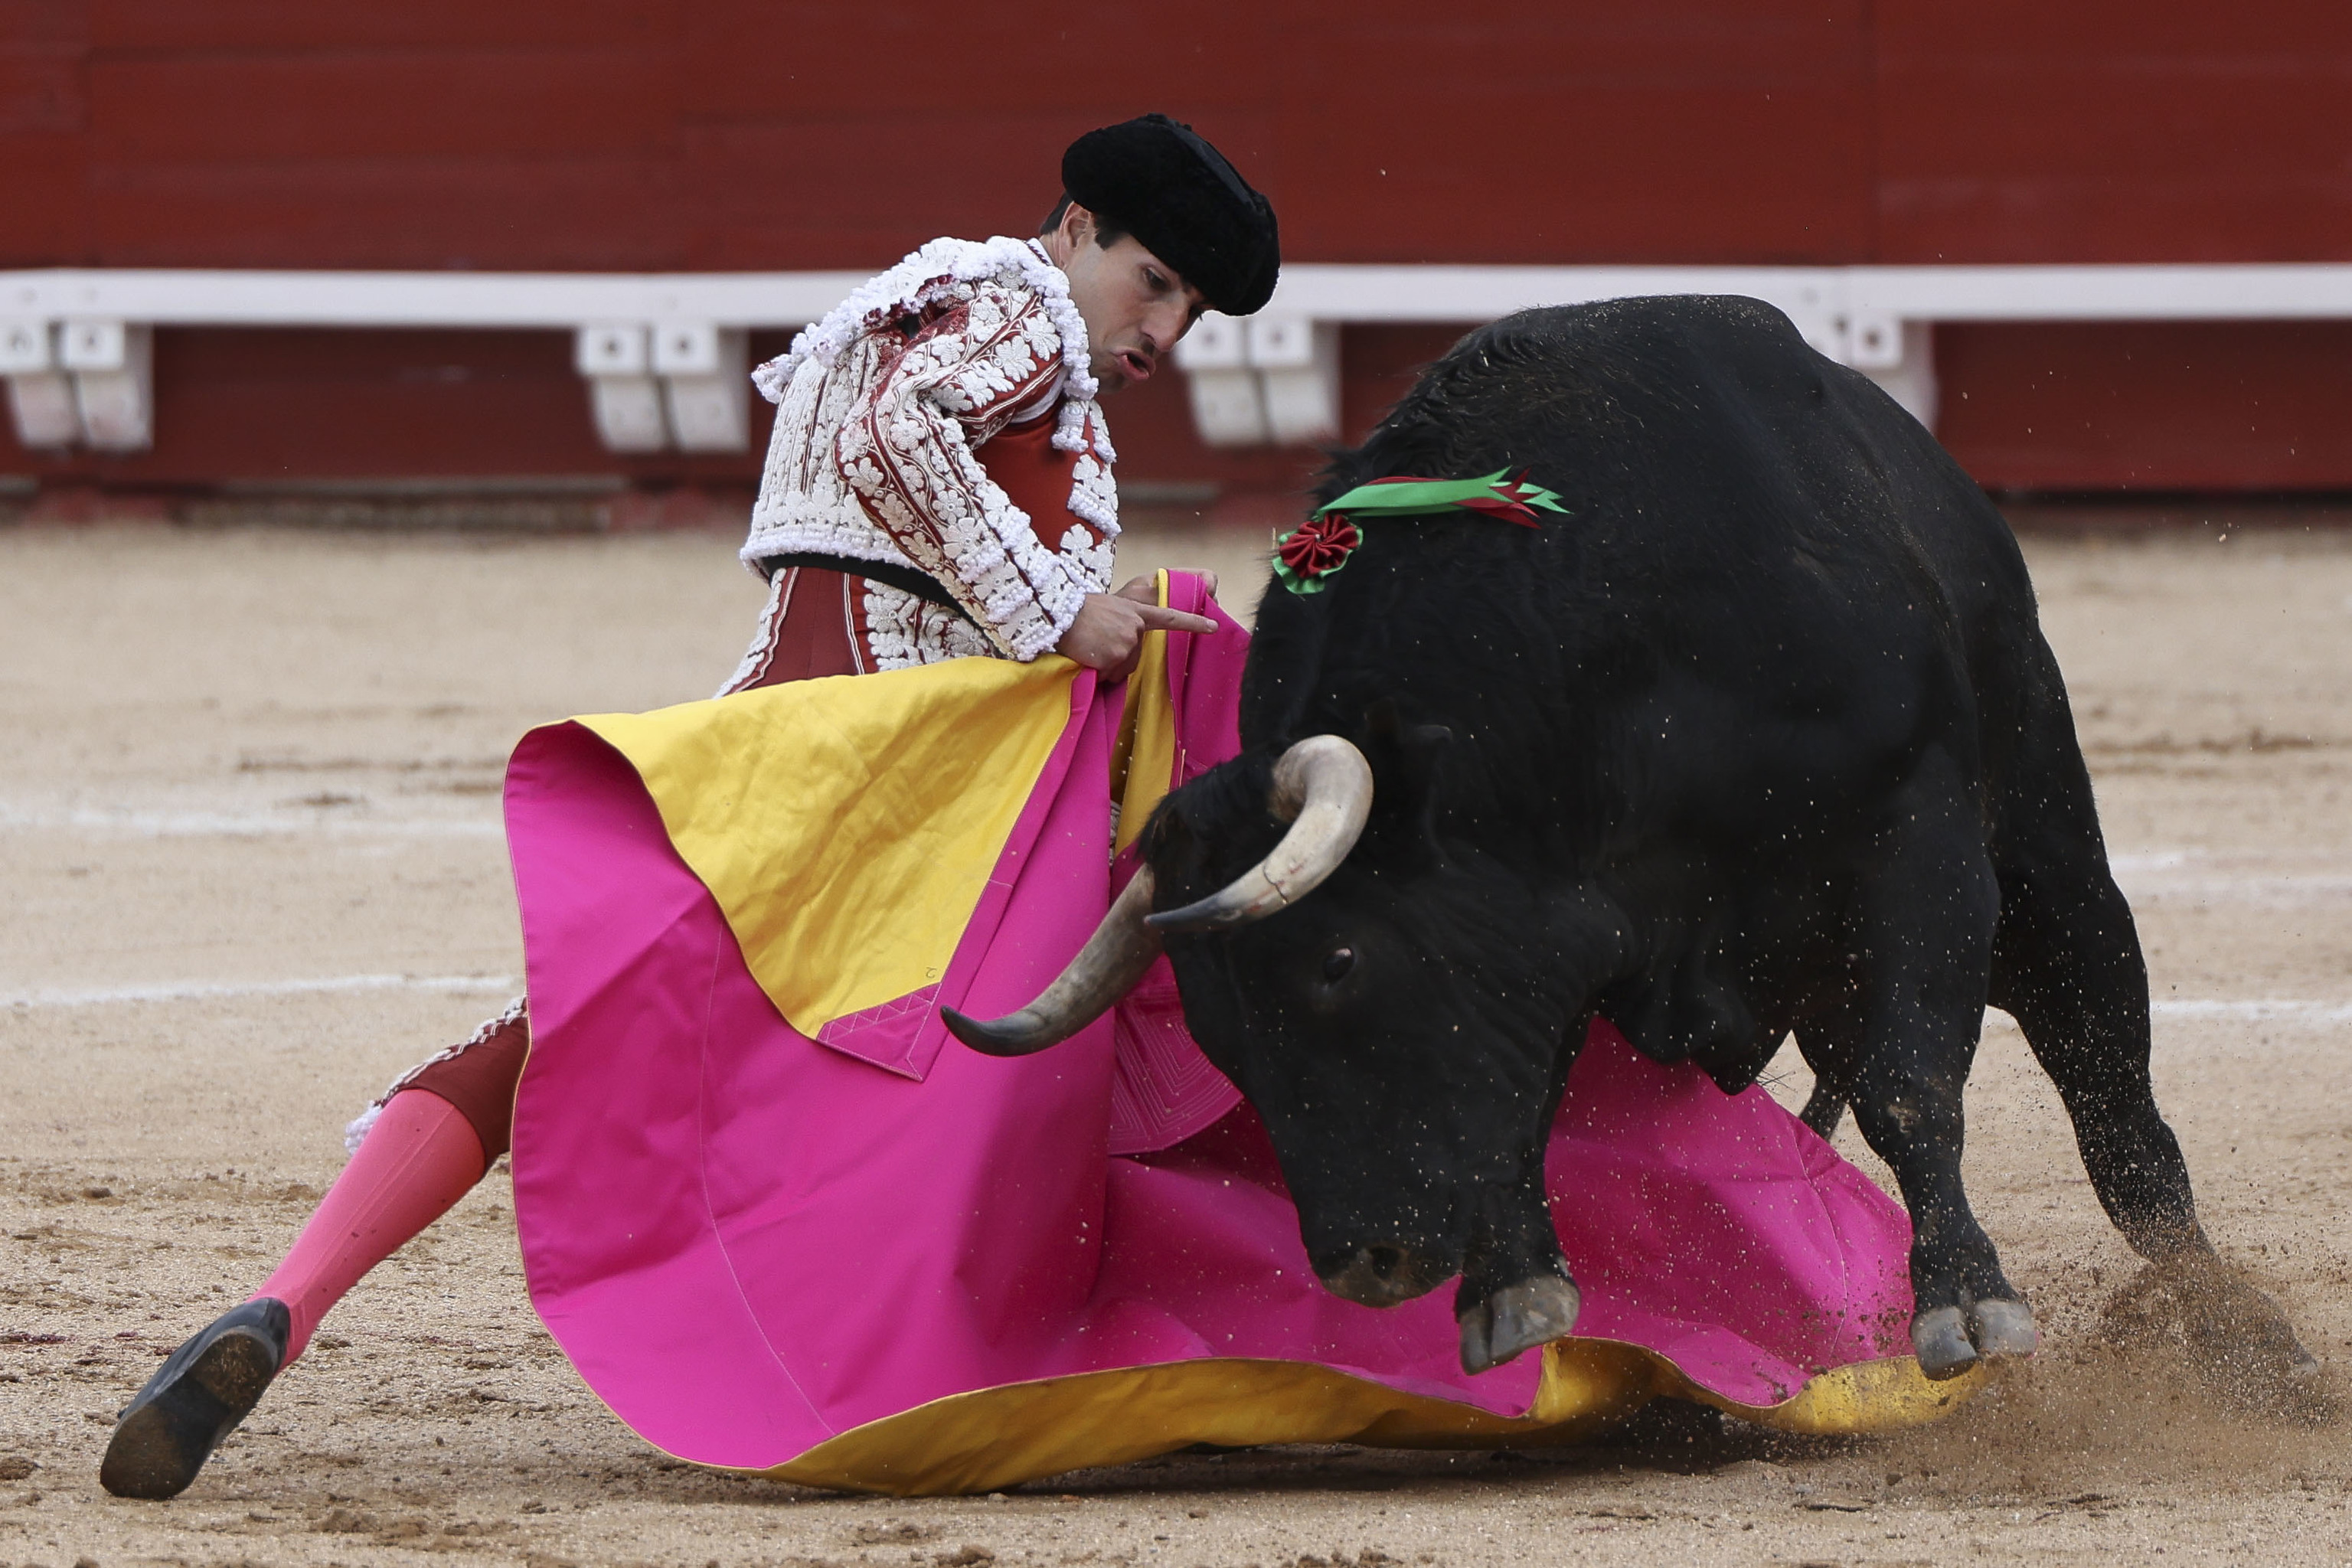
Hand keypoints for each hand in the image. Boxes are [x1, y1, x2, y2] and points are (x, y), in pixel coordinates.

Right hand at [1055, 580, 1216, 681]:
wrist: (1060, 614)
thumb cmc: (1078, 612)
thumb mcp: (1107, 610)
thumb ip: (1123, 624)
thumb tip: (1124, 649)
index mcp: (1136, 611)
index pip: (1170, 618)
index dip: (1193, 622)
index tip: (1214, 626)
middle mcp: (1136, 627)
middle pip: (1135, 656)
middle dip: (1117, 657)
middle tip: (1096, 643)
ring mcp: (1128, 642)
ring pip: (1121, 667)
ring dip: (1105, 665)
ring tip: (1090, 647)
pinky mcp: (1116, 657)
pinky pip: (1108, 675)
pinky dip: (1097, 671)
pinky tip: (1086, 655)